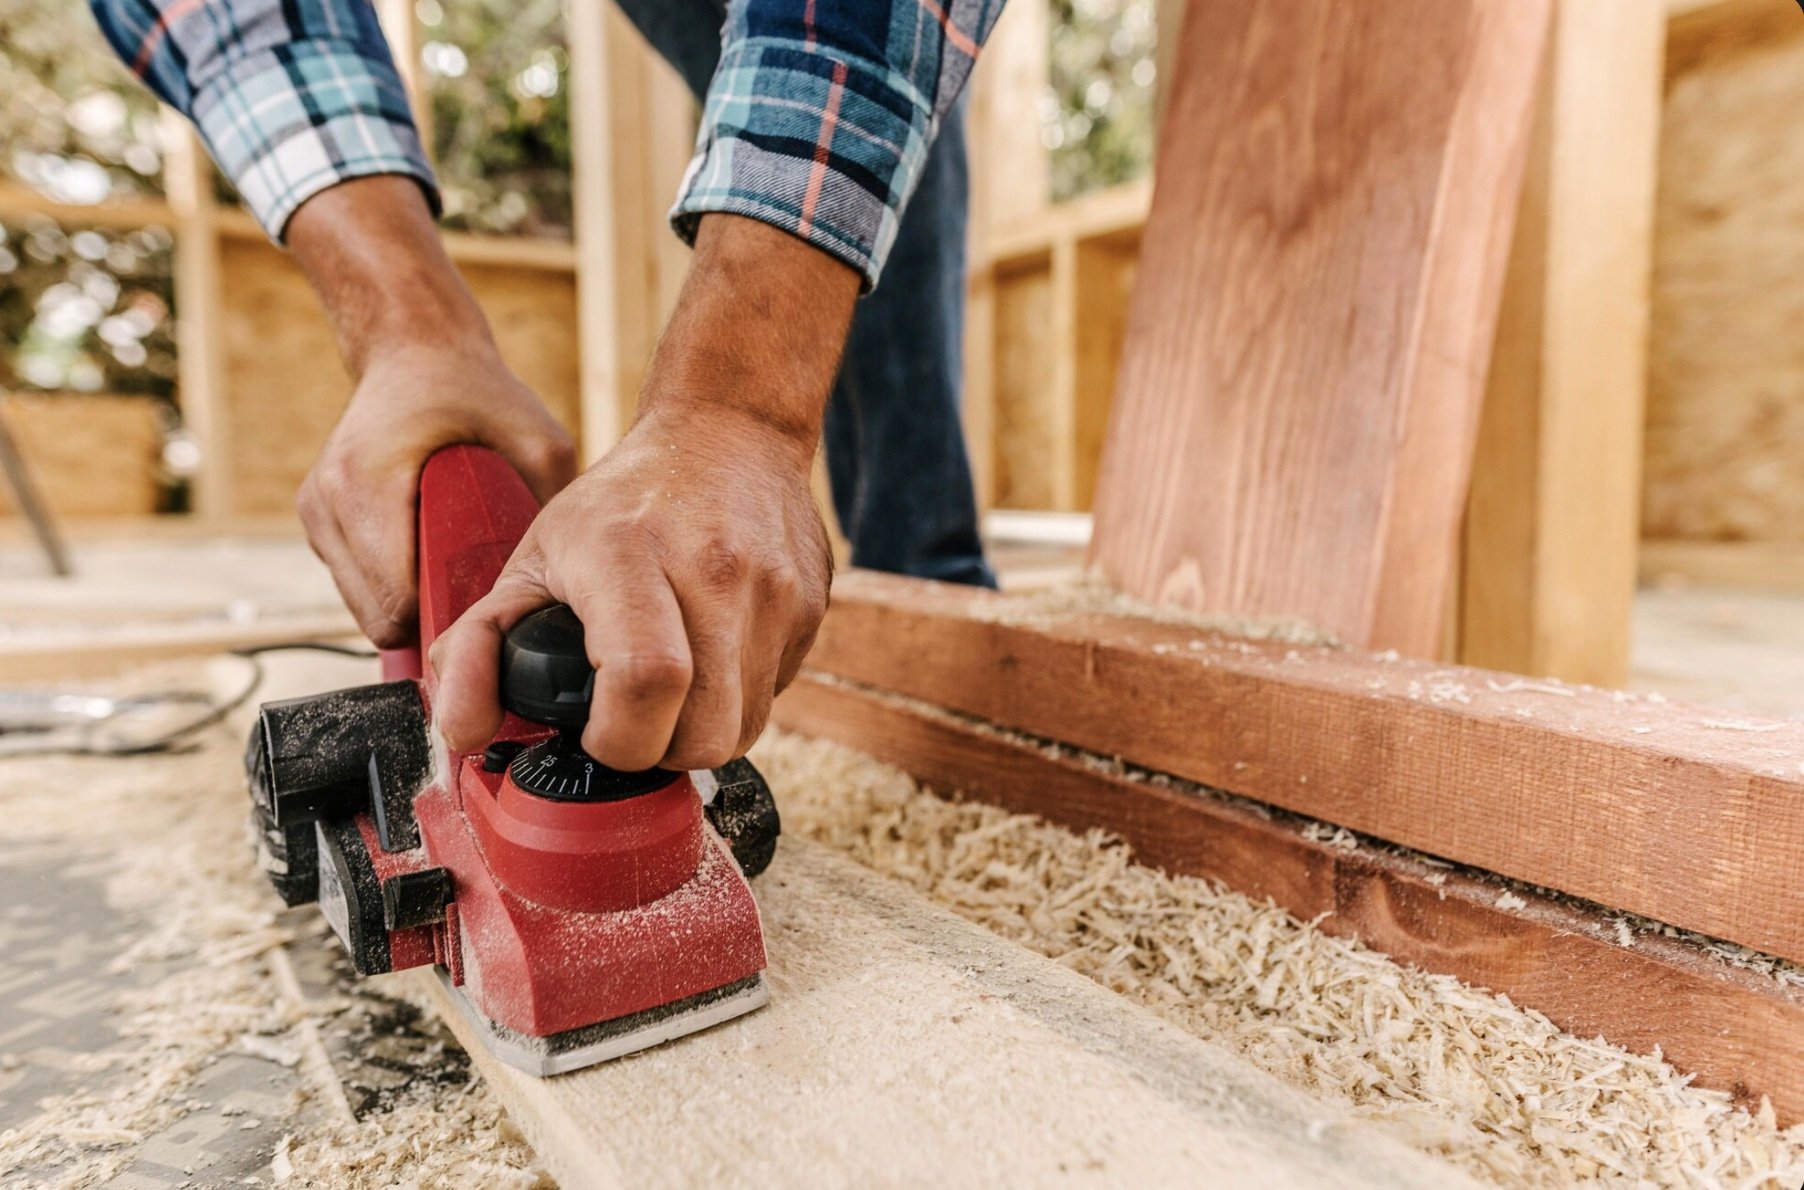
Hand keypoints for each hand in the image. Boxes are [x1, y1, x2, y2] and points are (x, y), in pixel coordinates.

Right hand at [285, 177, 576, 645]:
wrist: (412, 348)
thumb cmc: (473, 389)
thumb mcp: (536, 437)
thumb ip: (550, 500)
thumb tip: (574, 571)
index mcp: (367, 484)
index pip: (395, 602)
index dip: (444, 621)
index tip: (486, 614)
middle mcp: (328, 502)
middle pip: (377, 616)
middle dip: (429, 617)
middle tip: (481, 597)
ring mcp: (316, 512)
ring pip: (363, 606)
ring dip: (409, 601)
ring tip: (456, 569)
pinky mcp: (316, 518)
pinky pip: (356, 583)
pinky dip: (393, 581)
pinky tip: (429, 552)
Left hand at [431, 403, 829, 769]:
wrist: (729, 431)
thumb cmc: (622, 503)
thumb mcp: (530, 558)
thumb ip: (477, 648)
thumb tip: (461, 731)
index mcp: (628, 553)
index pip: (645, 680)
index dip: (620, 739)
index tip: (597, 733)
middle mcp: (713, 570)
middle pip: (706, 733)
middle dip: (662, 752)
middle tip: (633, 720)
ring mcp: (774, 590)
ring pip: (744, 730)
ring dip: (700, 731)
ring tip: (670, 688)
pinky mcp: (810, 607)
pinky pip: (773, 696)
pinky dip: (736, 697)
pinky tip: (711, 654)